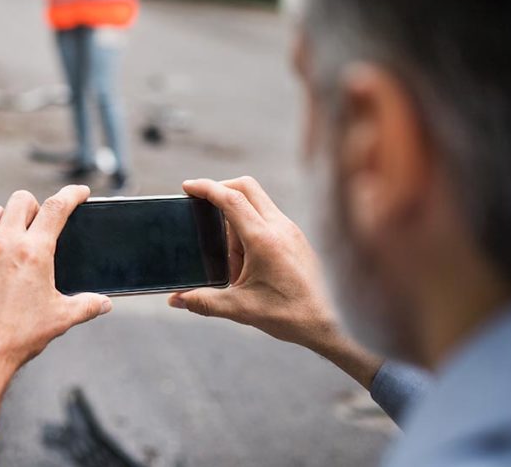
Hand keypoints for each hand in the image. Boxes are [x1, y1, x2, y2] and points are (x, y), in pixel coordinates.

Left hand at [0, 186, 111, 422]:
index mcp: (33, 251)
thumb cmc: (18, 336)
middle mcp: (4, 244)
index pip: (56, 207)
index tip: (79, 192)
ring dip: (6, 217)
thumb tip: (103, 304)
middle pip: (20, 199)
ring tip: (14, 235)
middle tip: (40, 223)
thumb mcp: (60, 319)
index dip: (72, 194)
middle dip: (34, 206)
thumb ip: (86, 306)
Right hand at [169, 177, 382, 387]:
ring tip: (231, 259)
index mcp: (264, 239)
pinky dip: (251, 228)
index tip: (188, 186)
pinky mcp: (297, 238)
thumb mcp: (242, 310)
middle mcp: (280, 227)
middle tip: (202, 207)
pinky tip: (248, 261)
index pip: (231, 198)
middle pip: (246, 187)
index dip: (206, 188)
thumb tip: (175, 300)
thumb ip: (204, 302)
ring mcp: (291, 230)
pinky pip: (269, 218)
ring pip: (258, 203)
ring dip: (236, 217)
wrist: (335, 324)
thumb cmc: (292, 315)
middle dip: (221, 190)